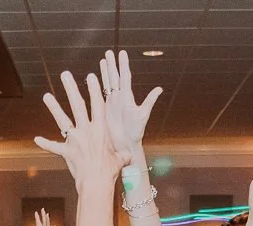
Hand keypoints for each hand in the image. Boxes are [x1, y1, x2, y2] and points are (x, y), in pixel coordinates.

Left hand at [35, 69, 124, 188]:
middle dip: (71, 88)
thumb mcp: (121, 160)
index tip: (90, 76)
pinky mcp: (66, 152)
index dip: (94, 89)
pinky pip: (53, 147)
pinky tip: (36, 139)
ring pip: (62, 120)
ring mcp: (74, 140)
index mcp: (100, 130)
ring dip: (54, 107)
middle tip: (65, 74)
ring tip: (46, 95)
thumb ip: (123, 154)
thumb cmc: (109, 171)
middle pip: (77, 105)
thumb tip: (129, 156)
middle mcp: (86, 131)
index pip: (97, 104)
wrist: (96, 184)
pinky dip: (45, 144)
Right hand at [100, 49, 163, 166]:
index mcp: (127, 97)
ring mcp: (112, 103)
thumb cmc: (135, 132)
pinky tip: (93, 78)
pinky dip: (97, 86)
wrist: (125, 145)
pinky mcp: (105, 110)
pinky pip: (100, 95)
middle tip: (109, 52)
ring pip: (107, 84)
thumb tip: (159, 88)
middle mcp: (119, 98)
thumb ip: (149, 101)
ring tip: (103, 60)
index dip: (123, 65)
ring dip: (105, 72)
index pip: (125, 77)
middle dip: (112, 65)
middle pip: (114, 77)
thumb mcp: (143, 115)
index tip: (121, 52)